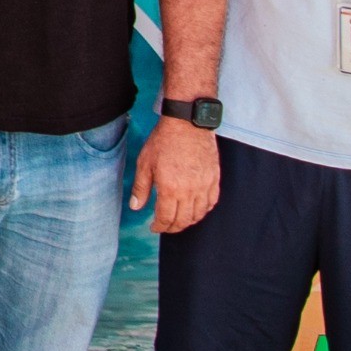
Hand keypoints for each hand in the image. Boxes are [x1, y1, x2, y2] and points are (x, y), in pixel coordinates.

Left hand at [130, 118, 218, 233]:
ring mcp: (204, 185)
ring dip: (188, 221)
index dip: (159, 227)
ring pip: (199, 214)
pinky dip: (204, 210)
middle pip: (183, 220)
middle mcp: (189, 191)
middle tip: (165, 226)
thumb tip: (136, 208)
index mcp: (170, 189)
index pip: (166, 218)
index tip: (154, 227)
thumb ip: (141, 188)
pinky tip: (196, 209)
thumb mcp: (145, 163)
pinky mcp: (214, 178)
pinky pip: (212, 201)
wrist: (187, 123)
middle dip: (172, 227)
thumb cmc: (164, 141)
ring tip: (179, 220)